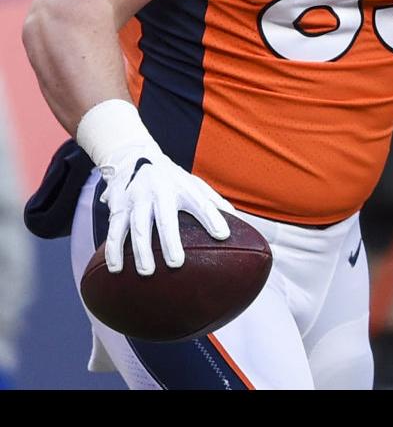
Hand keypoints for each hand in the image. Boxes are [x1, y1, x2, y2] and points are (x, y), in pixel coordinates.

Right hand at [97, 142, 233, 276]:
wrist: (134, 156)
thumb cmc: (172, 179)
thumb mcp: (194, 184)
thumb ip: (215, 203)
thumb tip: (242, 223)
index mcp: (184, 188)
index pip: (201, 203)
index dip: (213, 218)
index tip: (223, 235)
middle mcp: (160, 192)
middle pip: (165, 218)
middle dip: (169, 240)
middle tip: (175, 263)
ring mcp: (137, 199)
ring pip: (137, 226)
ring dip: (140, 250)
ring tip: (147, 272)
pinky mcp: (118, 207)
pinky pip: (114, 230)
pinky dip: (113, 249)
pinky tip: (116, 269)